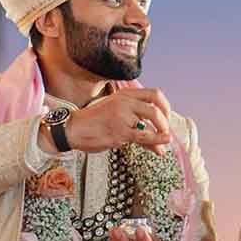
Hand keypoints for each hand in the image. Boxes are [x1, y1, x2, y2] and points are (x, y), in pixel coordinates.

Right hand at [39, 88, 172, 155]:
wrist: (74, 129)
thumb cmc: (95, 123)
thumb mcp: (116, 116)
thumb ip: (137, 124)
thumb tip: (161, 142)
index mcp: (125, 94)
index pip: (154, 94)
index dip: (165, 106)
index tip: (166, 117)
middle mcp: (125, 101)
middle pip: (156, 105)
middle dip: (165, 119)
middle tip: (165, 130)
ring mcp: (122, 115)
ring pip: (152, 119)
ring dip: (162, 131)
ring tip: (162, 140)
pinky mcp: (120, 130)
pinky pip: (144, 135)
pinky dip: (157, 140)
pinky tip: (161, 146)